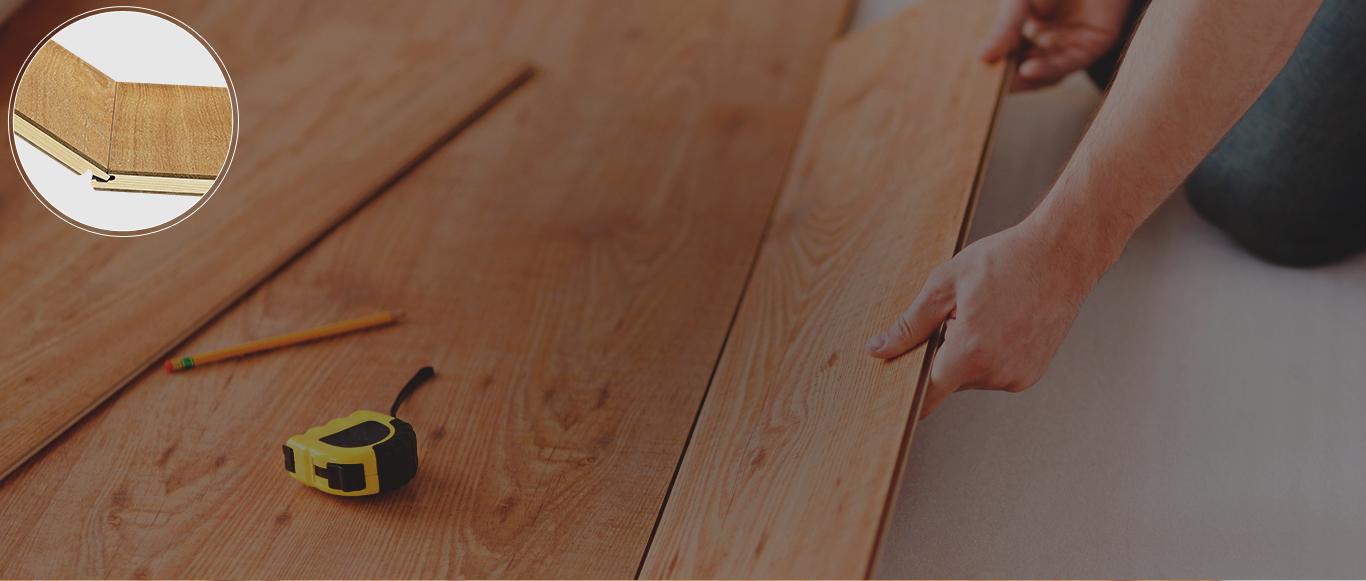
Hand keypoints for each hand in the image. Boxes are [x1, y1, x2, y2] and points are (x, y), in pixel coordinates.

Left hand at [865, 217, 1113, 417]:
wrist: (1062, 254)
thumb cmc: (1005, 261)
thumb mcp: (944, 285)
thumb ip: (909, 325)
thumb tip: (877, 349)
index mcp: (970, 353)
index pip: (926, 398)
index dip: (907, 393)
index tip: (896, 388)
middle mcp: (997, 373)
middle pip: (948, 380)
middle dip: (942, 354)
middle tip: (956, 315)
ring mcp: (1018, 377)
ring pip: (972, 376)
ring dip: (968, 353)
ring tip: (987, 314)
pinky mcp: (1031, 375)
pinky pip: (995, 373)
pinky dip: (990, 354)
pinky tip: (1002, 323)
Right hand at [981, 0, 1131, 90]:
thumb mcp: (1020, 1)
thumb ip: (1006, 28)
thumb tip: (982, 57)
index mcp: (1031, 29)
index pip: (1010, 55)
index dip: (995, 66)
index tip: (977, 76)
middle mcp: (1051, 41)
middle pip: (1027, 68)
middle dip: (1009, 79)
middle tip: (988, 88)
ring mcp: (1072, 45)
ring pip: (1047, 72)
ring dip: (1026, 80)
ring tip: (1006, 83)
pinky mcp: (1093, 46)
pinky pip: (1067, 63)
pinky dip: (1047, 70)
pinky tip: (1027, 70)